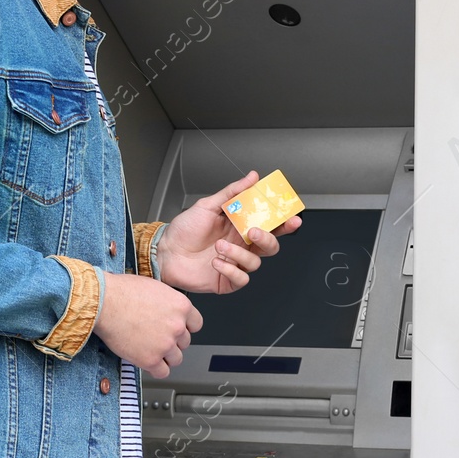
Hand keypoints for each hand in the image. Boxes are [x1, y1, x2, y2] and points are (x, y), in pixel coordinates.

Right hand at [94, 272, 202, 377]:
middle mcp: (178, 326)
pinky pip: (162, 372)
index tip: (176, 329)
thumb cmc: (122, 291)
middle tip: (156, 337)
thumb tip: (167, 310)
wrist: (104, 302)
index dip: (184, 327)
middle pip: (185, 342)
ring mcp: (166, 344)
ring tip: (150, 349)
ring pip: (176, 359)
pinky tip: (146, 360)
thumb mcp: (155, 288)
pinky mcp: (151, 359)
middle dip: (172, 341)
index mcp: (181, 306)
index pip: (196, 324)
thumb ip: (167, 302)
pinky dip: (156, 368)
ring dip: (165, 356)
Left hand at [156, 171, 301, 294]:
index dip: (285, 223)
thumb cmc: (184, 230)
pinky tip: (216, 262)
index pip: (270, 225)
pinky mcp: (227, 280)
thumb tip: (252, 177)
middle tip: (254, 231)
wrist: (165, 251)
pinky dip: (230, 269)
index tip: (293, 218)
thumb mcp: (208, 205)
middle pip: (270, 246)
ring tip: (219, 246)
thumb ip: (232, 192)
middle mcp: (241, 246)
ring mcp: (235, 264)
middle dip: (268, 239)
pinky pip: (241, 279)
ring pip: (255, 263)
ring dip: (238, 254)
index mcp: (240, 227)